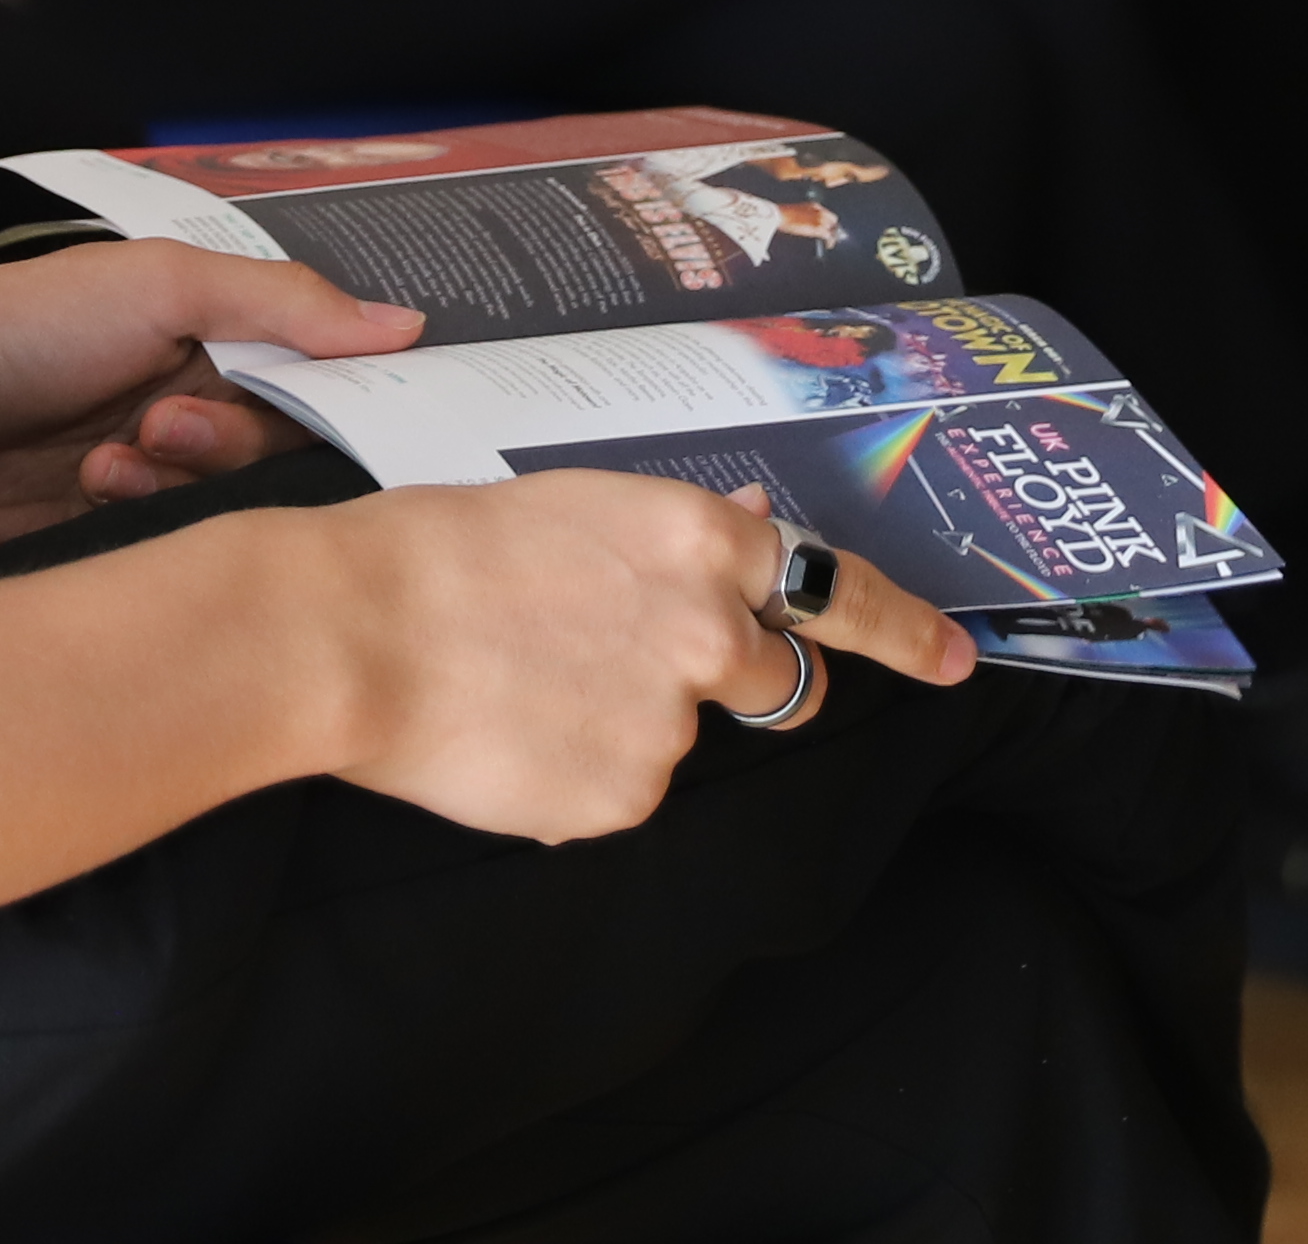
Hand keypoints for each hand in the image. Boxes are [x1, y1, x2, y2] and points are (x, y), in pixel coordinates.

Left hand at [0, 243, 418, 551]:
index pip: (325, 377)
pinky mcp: (114, 540)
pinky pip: (174, 554)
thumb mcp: (158, 288)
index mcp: (219, 334)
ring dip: (177, 483)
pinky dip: (139, 522)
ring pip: (232, 509)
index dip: (347, 400)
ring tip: (107, 458)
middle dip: (233, 442)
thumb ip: (282, 307)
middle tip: (163, 425)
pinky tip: (86, 491)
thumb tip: (408, 324)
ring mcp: (156, 476)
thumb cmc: (18, 325)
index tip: (362, 424)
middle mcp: (200, 403)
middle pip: (286, 452)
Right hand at [304, 475, 971, 843]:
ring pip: (679, 738)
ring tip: (520, 687)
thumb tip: (747, 527)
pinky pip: (619, 792)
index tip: (953, 656)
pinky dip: (576, 775)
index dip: (902, 628)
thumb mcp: (573, 506)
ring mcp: (671, 726)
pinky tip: (507, 739)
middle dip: (756, 691)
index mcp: (698, 543)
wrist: (354, 631)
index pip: (833, 592)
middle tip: (668, 680)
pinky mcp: (625, 800)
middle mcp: (707, 635)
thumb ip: (674, 535)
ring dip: (625, 724)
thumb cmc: (440, 548)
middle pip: (785, 685)